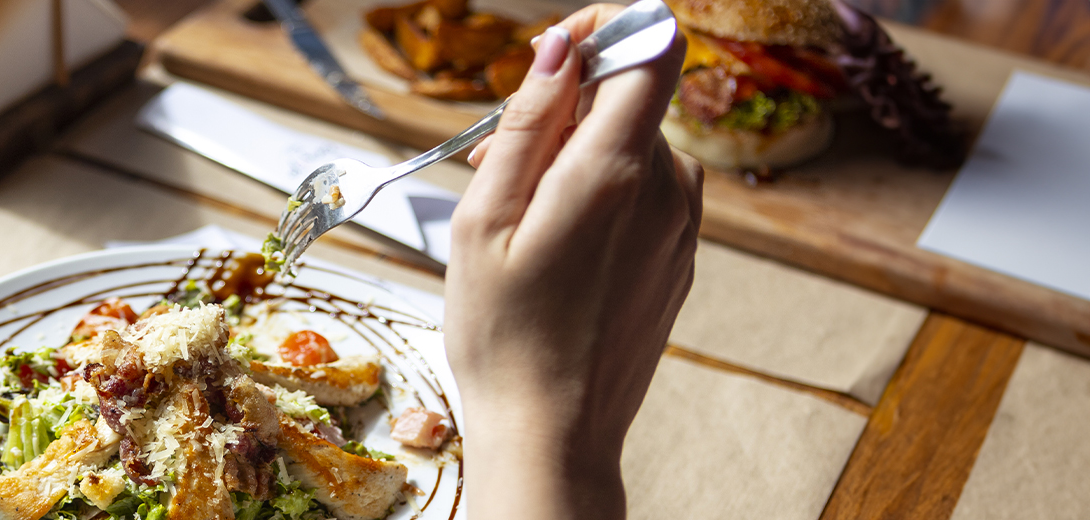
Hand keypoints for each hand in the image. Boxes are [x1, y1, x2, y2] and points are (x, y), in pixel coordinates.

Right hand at [443, 5, 700, 519]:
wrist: (554, 436)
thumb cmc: (505, 338)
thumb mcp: (485, 220)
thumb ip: (528, 123)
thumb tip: (561, 47)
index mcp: (616, 173)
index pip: (655, 45)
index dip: (607, 28)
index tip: (552, 53)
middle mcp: (668, 191)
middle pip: (632, 96)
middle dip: (563, 106)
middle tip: (494, 163)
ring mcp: (682, 227)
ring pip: (633, 144)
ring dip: (573, 152)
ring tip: (514, 213)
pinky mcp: (679, 257)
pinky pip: (644, 191)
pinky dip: (597, 191)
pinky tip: (550, 242)